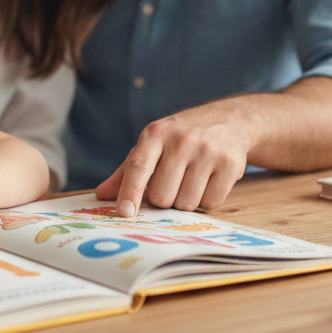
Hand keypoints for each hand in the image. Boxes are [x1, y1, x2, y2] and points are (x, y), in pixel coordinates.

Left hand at [96, 100, 252, 216]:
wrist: (229, 120)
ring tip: (192, 179)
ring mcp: (207, 151)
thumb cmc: (181, 137)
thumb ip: (128, 170)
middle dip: (164, 199)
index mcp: (156, 134)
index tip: (124, 213)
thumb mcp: (153, 144)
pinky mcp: (230, 164)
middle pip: (162, 196)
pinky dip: (207, 200)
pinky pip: (211, 203)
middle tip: (172, 183)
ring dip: (186, 201)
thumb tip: (101, 195)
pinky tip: (209, 181)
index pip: (139, 166)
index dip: (130, 192)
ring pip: (186, 204)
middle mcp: (181, 140)